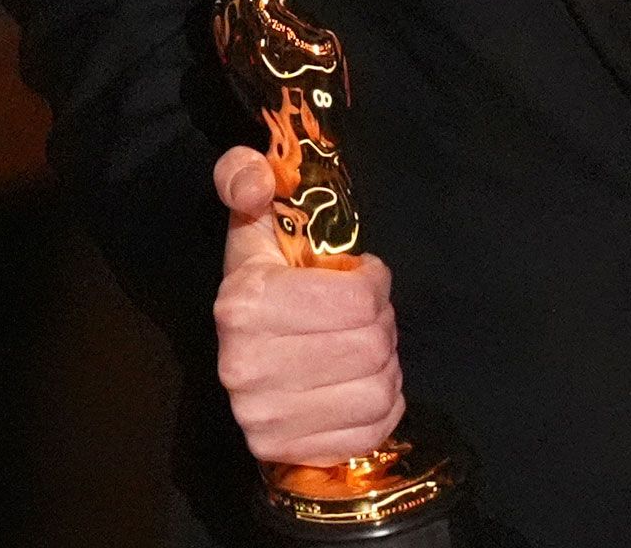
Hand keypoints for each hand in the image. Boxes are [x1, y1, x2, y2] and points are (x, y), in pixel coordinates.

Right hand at [209, 146, 402, 466]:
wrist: (245, 361)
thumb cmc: (265, 285)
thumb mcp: (254, 224)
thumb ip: (246, 179)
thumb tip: (257, 180)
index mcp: (245, 302)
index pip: (357, 300)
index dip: (375, 284)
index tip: (364, 278)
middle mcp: (246, 365)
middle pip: (371, 346)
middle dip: (382, 326)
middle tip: (367, 318)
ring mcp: (263, 416)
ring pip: (378, 390)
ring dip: (386, 367)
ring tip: (364, 351)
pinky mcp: (283, 450)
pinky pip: (372, 430)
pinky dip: (382, 407)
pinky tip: (360, 385)